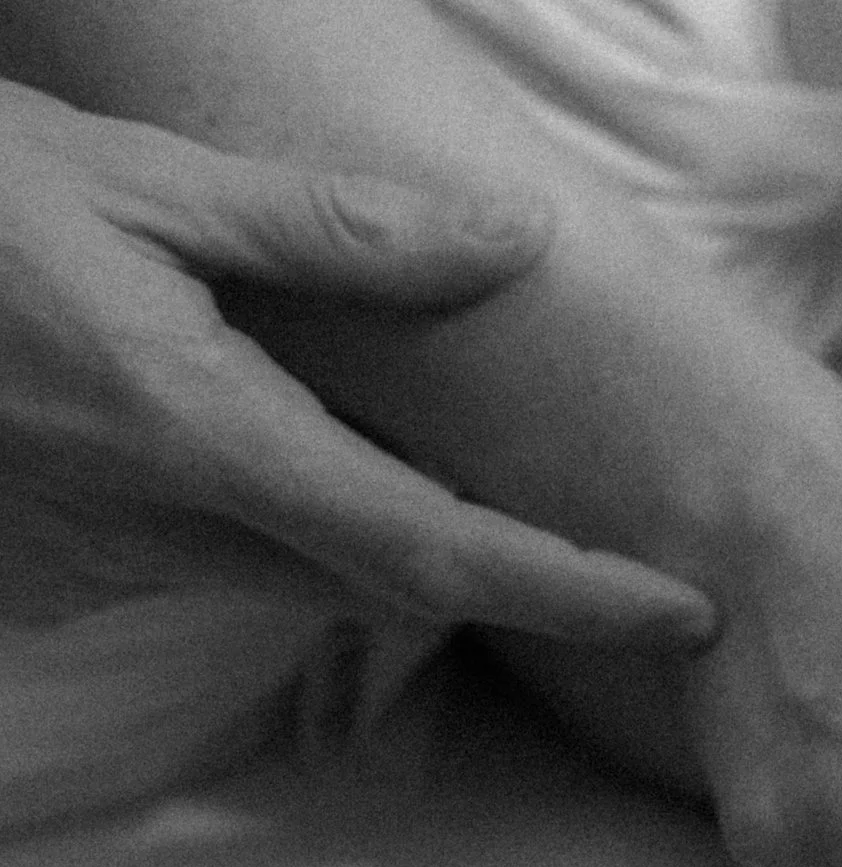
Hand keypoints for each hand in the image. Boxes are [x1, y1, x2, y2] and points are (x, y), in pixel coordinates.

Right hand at [0, 79, 713, 646]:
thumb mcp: (134, 180)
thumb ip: (335, 232)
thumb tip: (516, 244)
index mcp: (198, 429)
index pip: (434, 547)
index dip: (572, 591)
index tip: (682, 614)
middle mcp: (153, 523)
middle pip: (377, 577)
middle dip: (481, 557)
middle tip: (574, 511)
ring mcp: (90, 562)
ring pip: (289, 574)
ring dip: (362, 528)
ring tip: (404, 445)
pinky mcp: (46, 574)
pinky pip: (199, 562)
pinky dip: (257, 518)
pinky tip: (239, 438)